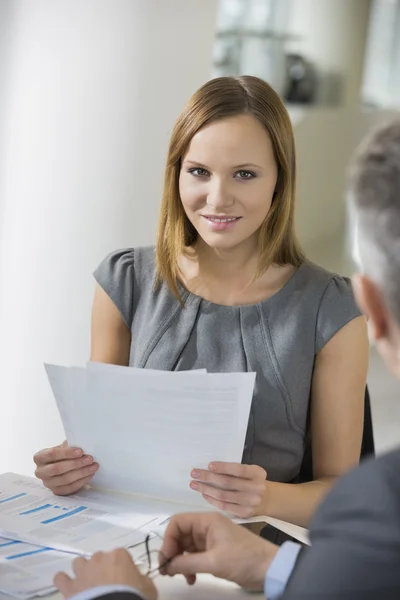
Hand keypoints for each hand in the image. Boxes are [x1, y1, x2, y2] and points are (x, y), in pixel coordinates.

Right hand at [34, 441, 98, 494]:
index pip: (52, 454)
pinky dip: (82, 481)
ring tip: (94, 466)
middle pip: (58, 468)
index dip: (67, 453)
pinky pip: (70, 488)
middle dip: (76, 463)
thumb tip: (82, 442)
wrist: (62, 466)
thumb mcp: (64, 447)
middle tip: (90, 459)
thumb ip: (70, 445)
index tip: (80, 451)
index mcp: (40, 457)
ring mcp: (48, 483)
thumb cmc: (63, 455)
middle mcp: (40, 472)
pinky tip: (90, 474)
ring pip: (65, 479)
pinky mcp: (56, 492)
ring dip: (82, 472)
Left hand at [54, 549, 156, 599]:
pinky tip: (69, 588)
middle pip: (100, 559)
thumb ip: (142, 579)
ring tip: (88, 586)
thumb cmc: (134, 597)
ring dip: (82, 572)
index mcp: (119, 555)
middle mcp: (99, 559)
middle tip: (108, 586)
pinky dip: (64, 582)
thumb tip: (138, 580)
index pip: (121, 556)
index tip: (125, 581)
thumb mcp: (149, 588)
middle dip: (102, 569)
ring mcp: (83, 571)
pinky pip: (60, 578)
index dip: (123, 568)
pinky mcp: (70, 587)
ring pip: (79, 563)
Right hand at [160, 512, 277, 590]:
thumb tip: (166, 566)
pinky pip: (195, 556)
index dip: (168, 539)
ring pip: (186, 547)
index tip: (165, 558)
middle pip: (180, 535)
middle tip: (168, 571)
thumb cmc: (244, 559)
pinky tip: (192, 579)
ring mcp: (211, 540)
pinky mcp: (215, 552)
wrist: (270, 568)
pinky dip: (190, 567)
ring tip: (181, 578)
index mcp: (207, 521)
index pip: (178, 522)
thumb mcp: (214, 562)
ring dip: (180, 562)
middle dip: (172, 552)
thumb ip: (187, 563)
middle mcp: (207, 527)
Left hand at [190, 462, 267, 517]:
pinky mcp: (244, 513)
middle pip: (228, 483)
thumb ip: (236, 469)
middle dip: (208, 477)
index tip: (209, 465)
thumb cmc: (252, 481)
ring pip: (224, 496)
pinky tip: (204, 495)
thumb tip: (210, 467)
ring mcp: (251, 503)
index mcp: (257, 474)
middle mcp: (256, 488)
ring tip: (194, 484)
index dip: (223, 467)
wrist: (266, 499)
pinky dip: (212, 500)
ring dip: (206, 489)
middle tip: (194, 473)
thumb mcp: (250, 471)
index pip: (239, 469)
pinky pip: (225, 506)